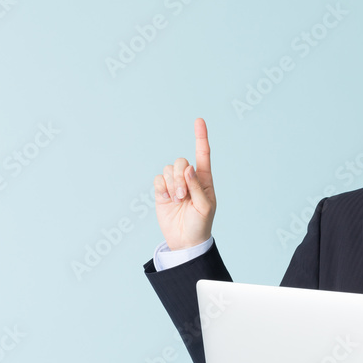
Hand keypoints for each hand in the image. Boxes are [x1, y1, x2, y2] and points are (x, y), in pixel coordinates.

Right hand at [153, 117, 216, 250]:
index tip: (199, 120)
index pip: (203, 154)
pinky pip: (158, 179)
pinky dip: (162, 188)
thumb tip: (188, 168)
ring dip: (172, 184)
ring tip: (177, 200)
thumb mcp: (204, 206)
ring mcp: (175, 185)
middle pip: (180, 161)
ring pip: (168, 170)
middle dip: (180, 176)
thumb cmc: (200, 224)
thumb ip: (197, 186)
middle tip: (183, 195)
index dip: (201, 137)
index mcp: (204, 180)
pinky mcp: (162, 192)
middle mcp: (189, 179)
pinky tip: (167, 199)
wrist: (185, 242)